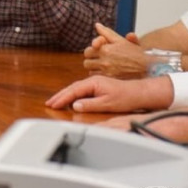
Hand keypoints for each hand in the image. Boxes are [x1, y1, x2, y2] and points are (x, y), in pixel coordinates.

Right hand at [45, 74, 172, 112]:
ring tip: (55, 102)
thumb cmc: (125, 97)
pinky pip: (81, 90)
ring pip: (75, 88)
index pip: (73, 91)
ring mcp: (95, 83)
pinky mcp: (98, 87)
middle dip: (59, 96)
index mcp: (94, 83)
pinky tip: (69, 100)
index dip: (62, 98)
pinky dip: (72, 95)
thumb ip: (90, 104)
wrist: (139, 93)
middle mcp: (93, 81)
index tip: (53, 104)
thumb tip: (75, 106)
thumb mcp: (107, 103)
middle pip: (72, 88)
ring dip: (65, 95)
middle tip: (48, 103)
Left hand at [83, 23, 147, 76]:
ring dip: (94, 68)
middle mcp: (105, 61)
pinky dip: (100, 75)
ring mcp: (107, 72)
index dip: (91, 50)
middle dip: (91, 59)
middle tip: (98, 58)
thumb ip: (107, 32)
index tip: (96, 49)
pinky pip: (98, 78)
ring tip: (103, 65)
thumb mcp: (121, 40)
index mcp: (106, 49)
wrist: (147, 67)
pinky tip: (107, 72)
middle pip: (87, 62)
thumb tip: (97, 25)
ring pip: (90, 71)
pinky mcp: (110, 80)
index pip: (88, 51)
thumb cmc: (135, 53)